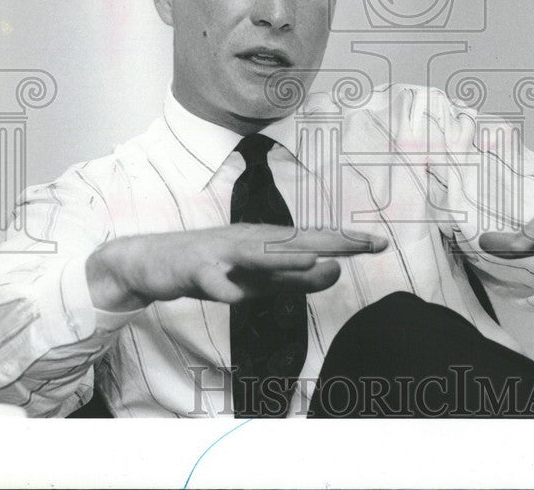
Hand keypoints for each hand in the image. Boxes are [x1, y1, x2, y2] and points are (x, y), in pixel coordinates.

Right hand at [86, 224, 387, 310]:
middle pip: (294, 241)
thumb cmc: (213, 268)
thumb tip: (336, 270)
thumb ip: (295, 278)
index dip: (346, 242)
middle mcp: (250, 239)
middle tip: (364, 244)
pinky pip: (212, 281)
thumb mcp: (258, 279)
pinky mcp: (195, 267)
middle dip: (329, 241)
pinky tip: (231, 295)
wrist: (153, 262)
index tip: (380, 244)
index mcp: (267, 242)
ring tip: (313, 259)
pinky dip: (222, 288)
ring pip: (256, 254)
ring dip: (283, 258)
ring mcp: (222, 251)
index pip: (313, 241)